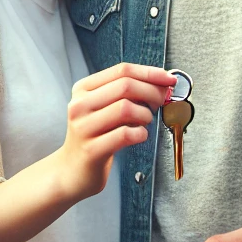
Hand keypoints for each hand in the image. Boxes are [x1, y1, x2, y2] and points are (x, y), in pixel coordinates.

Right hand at [58, 62, 174, 201]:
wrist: (72, 171)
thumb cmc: (95, 136)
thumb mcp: (103, 108)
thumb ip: (126, 93)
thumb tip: (161, 82)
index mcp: (83, 89)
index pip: (122, 70)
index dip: (150, 73)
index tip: (169, 79)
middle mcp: (80, 105)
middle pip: (126, 86)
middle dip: (152, 92)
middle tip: (162, 102)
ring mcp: (84, 127)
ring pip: (126, 108)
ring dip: (145, 114)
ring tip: (145, 122)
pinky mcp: (92, 149)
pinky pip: (125, 134)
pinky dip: (140, 133)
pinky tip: (139, 135)